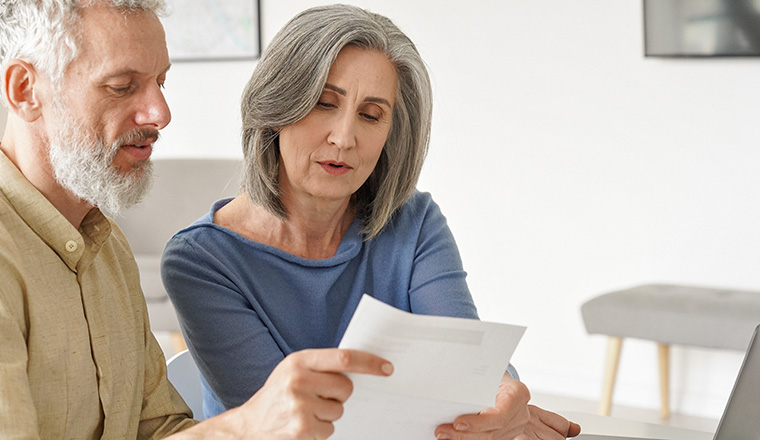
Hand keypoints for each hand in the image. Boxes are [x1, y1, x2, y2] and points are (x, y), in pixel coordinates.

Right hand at [175, 348, 392, 439]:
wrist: (248, 425)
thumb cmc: (278, 393)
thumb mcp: (293, 370)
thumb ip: (322, 365)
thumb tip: (364, 366)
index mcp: (298, 361)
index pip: (344, 358)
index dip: (370, 363)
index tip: (388, 368)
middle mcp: (297, 380)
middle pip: (346, 388)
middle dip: (340, 395)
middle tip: (323, 396)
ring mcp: (298, 406)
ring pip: (339, 410)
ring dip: (328, 414)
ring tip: (306, 411)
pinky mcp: (301, 429)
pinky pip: (330, 429)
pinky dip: (321, 430)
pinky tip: (303, 425)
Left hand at [434, 374, 580, 438]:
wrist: (501, 379)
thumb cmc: (492, 374)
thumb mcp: (486, 373)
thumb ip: (474, 384)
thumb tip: (447, 389)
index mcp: (518, 394)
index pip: (499, 415)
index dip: (478, 423)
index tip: (457, 423)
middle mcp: (520, 413)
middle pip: (491, 431)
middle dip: (464, 434)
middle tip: (441, 431)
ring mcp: (514, 426)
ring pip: (488, 438)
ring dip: (463, 438)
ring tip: (444, 434)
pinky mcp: (505, 433)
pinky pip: (486, 438)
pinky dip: (468, 437)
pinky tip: (452, 436)